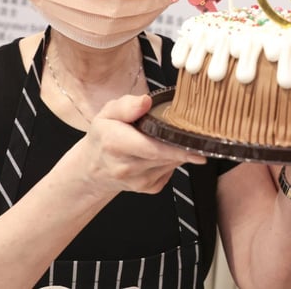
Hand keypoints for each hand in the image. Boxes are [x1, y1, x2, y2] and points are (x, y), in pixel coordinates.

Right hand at [73, 94, 204, 197]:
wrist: (94, 167)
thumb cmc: (103, 136)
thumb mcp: (108, 113)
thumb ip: (126, 105)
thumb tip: (146, 101)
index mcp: (115, 143)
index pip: (152, 148)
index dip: (177, 148)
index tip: (197, 147)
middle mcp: (125, 166)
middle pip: (166, 156)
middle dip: (182, 145)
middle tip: (192, 132)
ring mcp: (138, 181)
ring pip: (171, 164)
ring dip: (177, 151)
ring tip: (167, 138)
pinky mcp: (148, 188)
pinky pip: (170, 172)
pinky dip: (172, 161)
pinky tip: (161, 153)